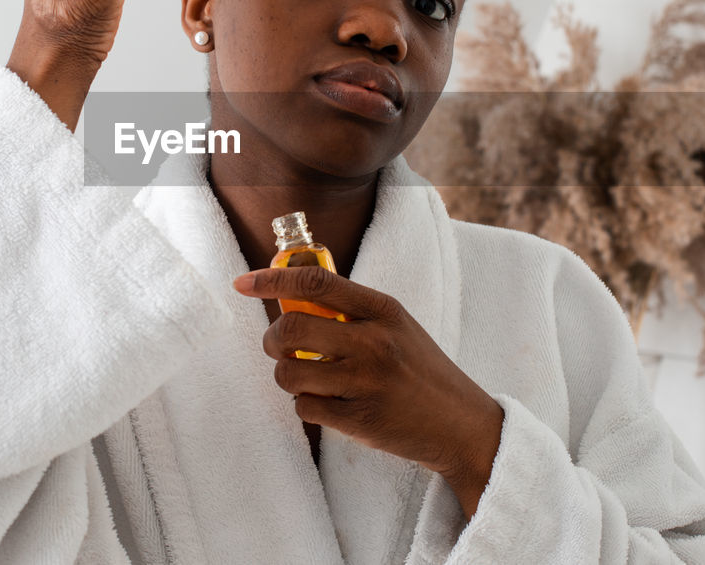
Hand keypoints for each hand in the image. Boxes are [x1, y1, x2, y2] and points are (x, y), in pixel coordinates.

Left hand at [232, 266, 503, 513]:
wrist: (461, 425)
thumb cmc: (420, 370)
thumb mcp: (396, 326)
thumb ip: (351, 312)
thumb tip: (290, 298)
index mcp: (383, 310)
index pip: (315, 283)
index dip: (272, 280)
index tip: (244, 283)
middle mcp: (375, 342)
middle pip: (290, 329)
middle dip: (272, 340)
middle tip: (279, 347)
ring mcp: (367, 382)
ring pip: (288, 374)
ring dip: (286, 377)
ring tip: (306, 378)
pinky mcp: (359, 420)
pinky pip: (304, 408)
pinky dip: (306, 406)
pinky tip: (328, 404)